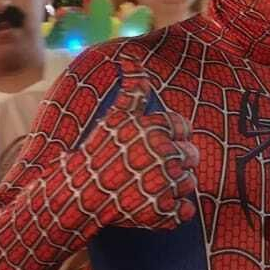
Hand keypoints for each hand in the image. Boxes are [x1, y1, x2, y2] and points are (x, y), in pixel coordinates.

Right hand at [72, 65, 198, 230]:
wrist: (77, 193)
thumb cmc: (96, 151)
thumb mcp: (115, 116)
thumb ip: (133, 90)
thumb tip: (131, 57)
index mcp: (155, 129)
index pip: (183, 128)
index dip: (173, 136)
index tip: (157, 144)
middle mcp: (164, 154)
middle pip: (192, 156)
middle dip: (177, 161)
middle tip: (152, 167)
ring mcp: (164, 185)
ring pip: (190, 184)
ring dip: (176, 185)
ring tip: (151, 185)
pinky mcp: (161, 212)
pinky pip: (184, 211)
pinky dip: (175, 211)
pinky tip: (156, 204)